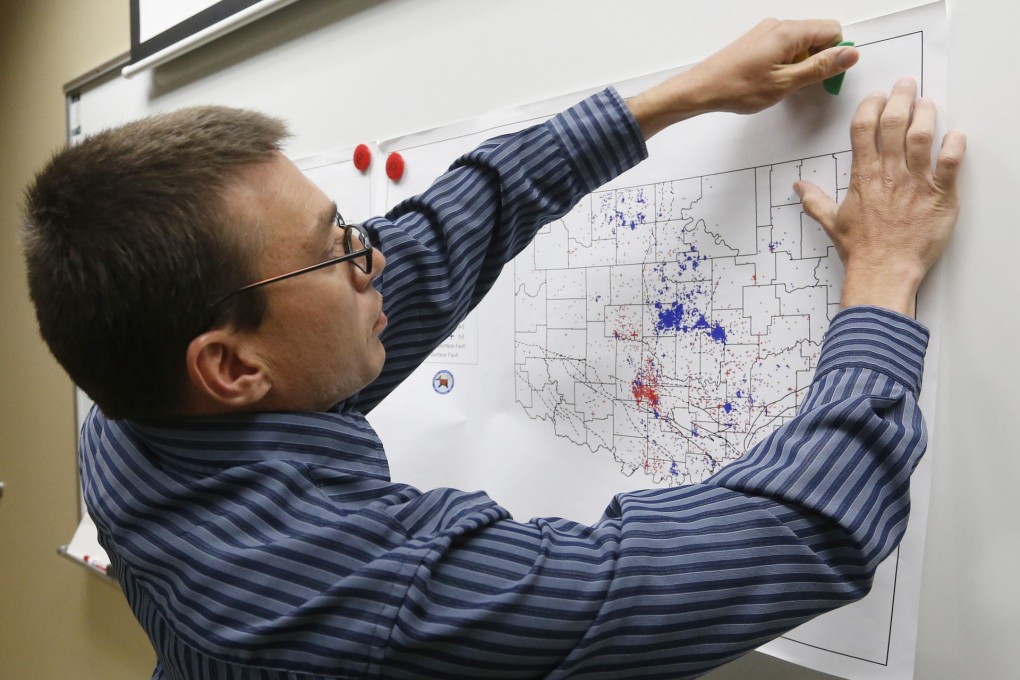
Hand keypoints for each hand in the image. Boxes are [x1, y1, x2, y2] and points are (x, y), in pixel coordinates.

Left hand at [629, 19, 857, 137]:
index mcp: (789, 32)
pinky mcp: (757, 40)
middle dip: (820, 58)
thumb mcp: (786, 82)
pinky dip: (787, 62)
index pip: (832, 31)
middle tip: (804, 84)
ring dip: (802, 62)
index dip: (836, 54)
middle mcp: (779, 25)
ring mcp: (766, 31)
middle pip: (818, 34)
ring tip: (783, 84)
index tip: (827, 78)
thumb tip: (851, 53)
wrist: (701, 88)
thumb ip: (820, 67)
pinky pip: (784, 46)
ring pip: (801, 42)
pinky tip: (773, 79)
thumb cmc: (738, 88)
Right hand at [795, 78, 965, 316]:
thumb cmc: (860, 249)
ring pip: (922, 136)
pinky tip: (956, 135)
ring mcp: (916, 183)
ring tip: (927, 102)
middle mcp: (889, 173)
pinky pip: (951, 163)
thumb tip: (798, 187)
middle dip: (901, 97)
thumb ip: (815, 200)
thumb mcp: (832, 222)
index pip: (864, 128)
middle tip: (907, 84)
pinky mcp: (940, 196)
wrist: (883, 272)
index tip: (878, 95)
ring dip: (926, 114)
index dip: (871, 105)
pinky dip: (955, 145)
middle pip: (894, 123)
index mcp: (863, 175)